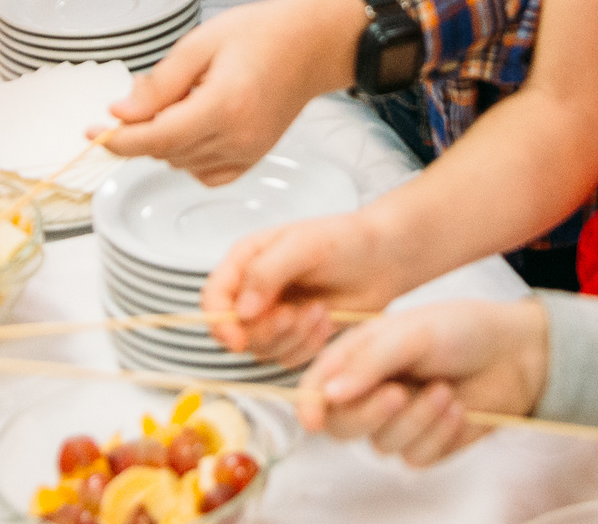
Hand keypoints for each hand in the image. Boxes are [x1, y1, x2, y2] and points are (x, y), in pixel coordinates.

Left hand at [102, 0, 365, 184]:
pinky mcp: (253, 159)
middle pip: (164, 152)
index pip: (155, 138)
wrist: (313, 45)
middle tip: (149, 92)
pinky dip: (188, 155)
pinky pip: (203, 172)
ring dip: (166, 139)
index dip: (118, 140)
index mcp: (223, 105)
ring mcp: (248, 153)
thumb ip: (160, 83)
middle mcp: (237, 138)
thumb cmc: (262, 33)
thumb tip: (119, 113)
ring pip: (180, 163)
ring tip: (189, 96)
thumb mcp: (201, 43)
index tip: (91, 131)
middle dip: (143, 129)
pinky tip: (197, 123)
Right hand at [202, 208, 415, 364]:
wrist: (384, 257)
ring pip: (261, 349)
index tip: (238, 339)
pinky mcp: (295, 335)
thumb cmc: (346, 240)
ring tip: (319, 312)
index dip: (218, 323)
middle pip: (235, 331)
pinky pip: (286, 358)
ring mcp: (274, 315)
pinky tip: (325, 323)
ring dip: (291, 338)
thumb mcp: (304, 245)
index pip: (213, 298)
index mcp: (246, 261)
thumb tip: (240, 311)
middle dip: (267, 330)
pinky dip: (306, 348)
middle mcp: (254, 290)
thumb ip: (266, 272)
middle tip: (297, 313)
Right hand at [296, 299, 551, 465]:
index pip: (318, 387)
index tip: (314, 418)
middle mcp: (372, 391)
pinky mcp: (426, 443)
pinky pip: (415, 457)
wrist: (515, 354)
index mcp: (359, 357)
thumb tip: (329, 394)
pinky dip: (438, 434)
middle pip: (341, 426)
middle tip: (398, 393)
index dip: (309, 404)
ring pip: (381, 444)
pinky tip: (458, 409)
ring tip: (445, 390)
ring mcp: (398, 421)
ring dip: (416, 419)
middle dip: (369, 414)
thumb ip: (369, 362)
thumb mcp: (412, 332)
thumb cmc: (461, 330)